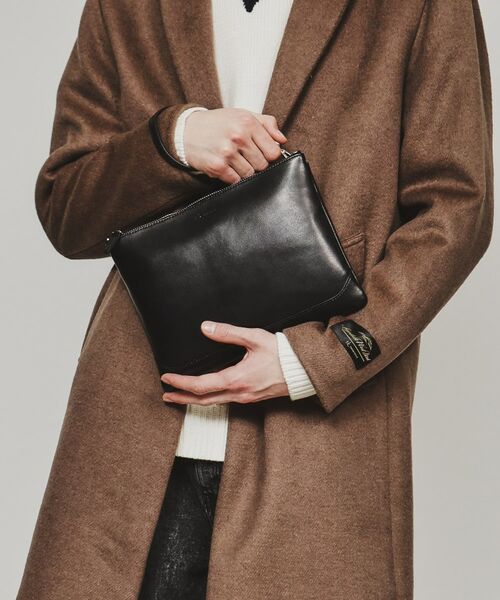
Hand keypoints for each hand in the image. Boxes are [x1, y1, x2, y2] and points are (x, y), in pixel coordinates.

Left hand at [160, 321, 288, 405]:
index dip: (181, 383)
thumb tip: (206, 328)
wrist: (304, 370)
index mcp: (236, 379)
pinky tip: (207, 394)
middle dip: (182, 398)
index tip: (167, 378)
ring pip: (214, 403)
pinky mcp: (251, 397)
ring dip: (194, 400)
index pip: (201, 385)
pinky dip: (209, 399)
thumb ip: (229, 332)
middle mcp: (239, 393)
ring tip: (181, 396)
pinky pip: (225, 401)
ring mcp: (245, 398)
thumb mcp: (254, 338)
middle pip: (203, 400)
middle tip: (166, 394)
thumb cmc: (282, 354)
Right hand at [183, 108, 286, 183]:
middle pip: (263, 165)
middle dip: (256, 164)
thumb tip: (283, 140)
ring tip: (234, 161)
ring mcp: (228, 152)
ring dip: (244, 171)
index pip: (274, 151)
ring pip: (250, 174)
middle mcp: (238, 136)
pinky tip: (226, 167)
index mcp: (248, 122)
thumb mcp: (242, 115)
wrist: (186, 131)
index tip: (261, 153)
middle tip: (244, 157)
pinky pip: (236, 181)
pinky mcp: (218, 166)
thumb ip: (267, 124)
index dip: (269, 155)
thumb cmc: (217, 124)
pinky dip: (233, 177)